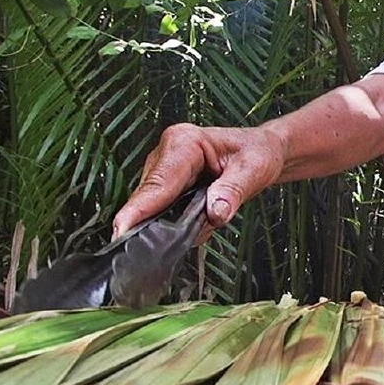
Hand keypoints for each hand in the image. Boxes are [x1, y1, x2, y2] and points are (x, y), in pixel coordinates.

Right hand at [112, 123, 284, 239]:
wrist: (262, 151)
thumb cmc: (257, 152)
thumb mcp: (254, 170)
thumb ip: (233, 191)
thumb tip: (215, 212)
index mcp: (184, 142)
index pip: (157, 182)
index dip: (139, 209)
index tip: (121, 230)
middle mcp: (168, 153)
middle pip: (148, 197)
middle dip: (162, 222)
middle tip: (176, 242)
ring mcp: (164, 169)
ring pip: (154, 208)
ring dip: (175, 223)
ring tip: (203, 221)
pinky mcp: (167, 185)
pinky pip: (163, 211)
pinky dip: (180, 222)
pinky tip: (201, 219)